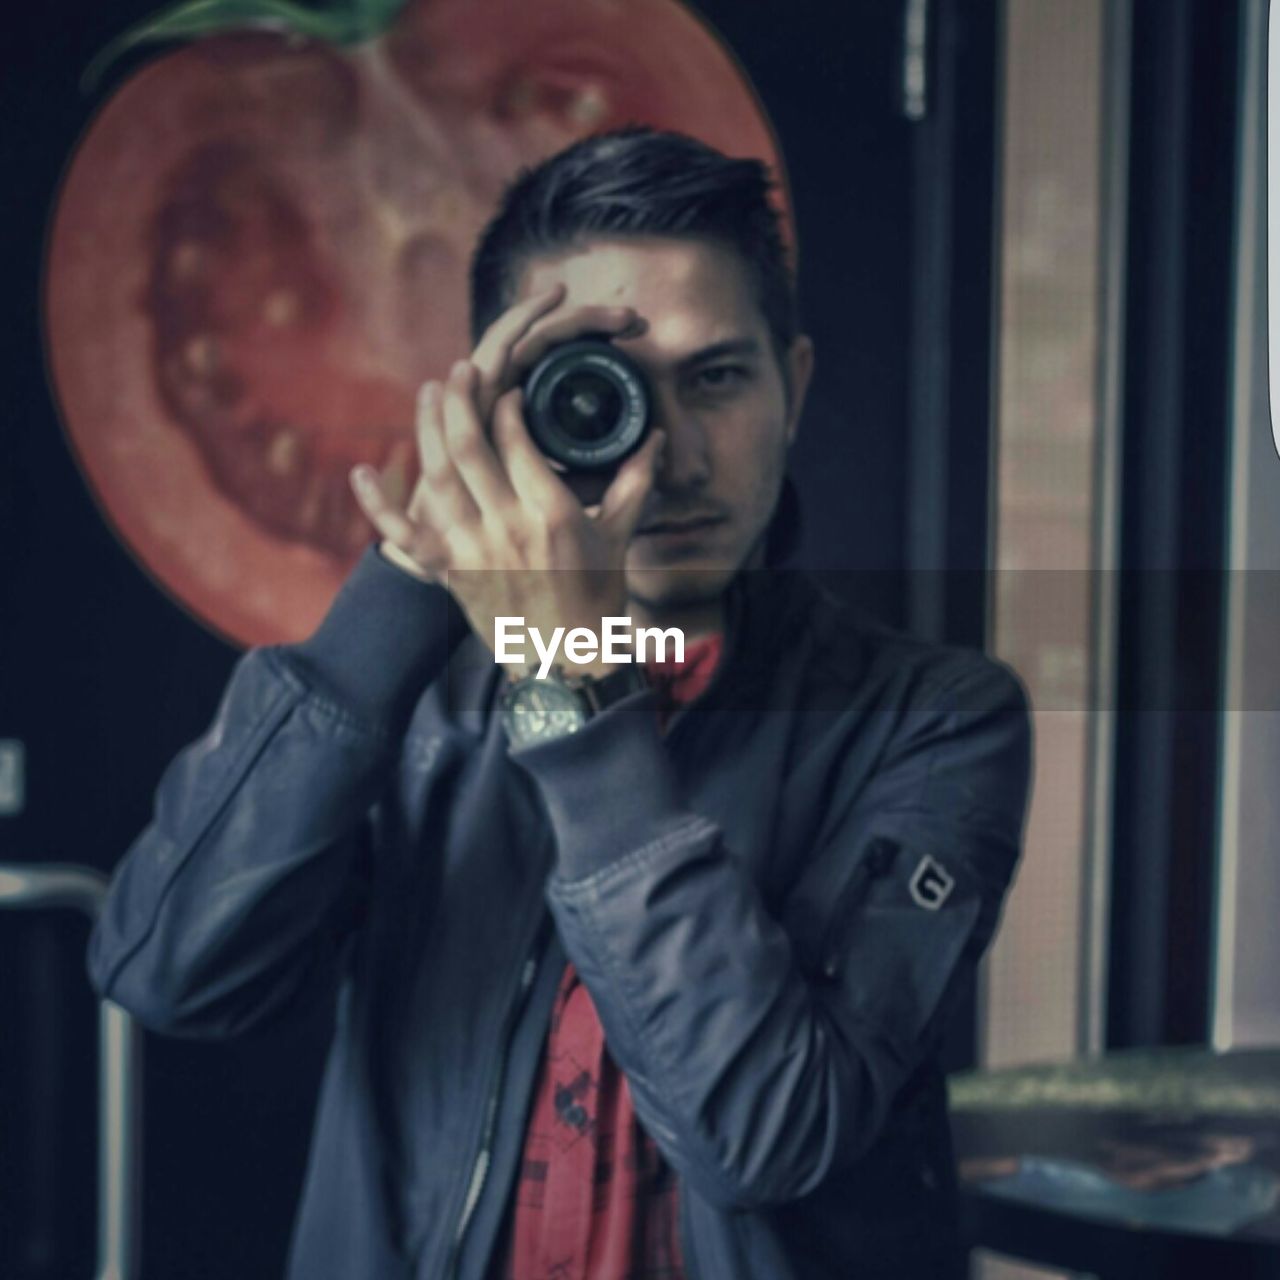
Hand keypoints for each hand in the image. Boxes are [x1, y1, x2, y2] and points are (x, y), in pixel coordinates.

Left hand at [349, 287, 664, 673]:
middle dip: (462, 399)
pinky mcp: (448, 573)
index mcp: (551, 513)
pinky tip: (361, 472)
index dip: (508, 405)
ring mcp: (472, 550)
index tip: (510, 389)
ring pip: (436, 475)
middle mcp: (507, 526)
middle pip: (470, 446)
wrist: (567, 660)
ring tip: (430, 391)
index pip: (518, 440)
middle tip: (461, 370)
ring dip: (427, 427)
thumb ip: (635, 481)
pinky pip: (403, 538)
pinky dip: (377, 506)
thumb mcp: (618, 535)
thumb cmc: (597, 596)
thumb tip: (655, 437)